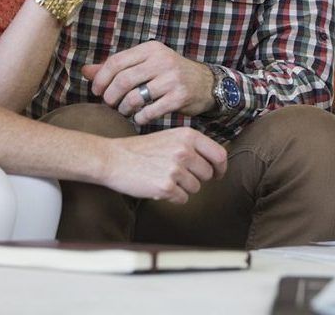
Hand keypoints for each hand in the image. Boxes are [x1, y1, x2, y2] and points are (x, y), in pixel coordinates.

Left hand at [82, 41, 215, 125]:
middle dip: (110, 96)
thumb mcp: (146, 64)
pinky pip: (150, 111)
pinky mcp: (179, 96)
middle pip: (123, 80)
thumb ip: (116, 67)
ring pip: (135, 97)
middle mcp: (161, 60)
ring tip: (124, 112)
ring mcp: (172, 78)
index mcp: (150, 49)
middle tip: (109, 104)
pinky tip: (139, 118)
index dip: (101, 79)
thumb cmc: (169, 74)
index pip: (116, 61)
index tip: (96, 91)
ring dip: (124, 109)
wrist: (206, 83)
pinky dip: (140, 118)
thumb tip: (85, 71)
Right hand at [101, 128, 227, 203]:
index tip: (217, 174)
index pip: (219, 155)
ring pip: (195, 188)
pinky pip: (182, 199)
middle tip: (179, 176)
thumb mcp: (170, 137)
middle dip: (197, 178)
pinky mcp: (166, 187)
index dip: (220, 168)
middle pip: (208, 174)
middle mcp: (185, 151)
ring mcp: (176, 169)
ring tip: (164, 178)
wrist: (113, 158)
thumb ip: (192, 145)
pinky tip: (158, 186)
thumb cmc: (142, 149)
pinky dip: (173, 197)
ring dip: (183, 188)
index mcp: (188, 136)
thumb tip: (215, 161)